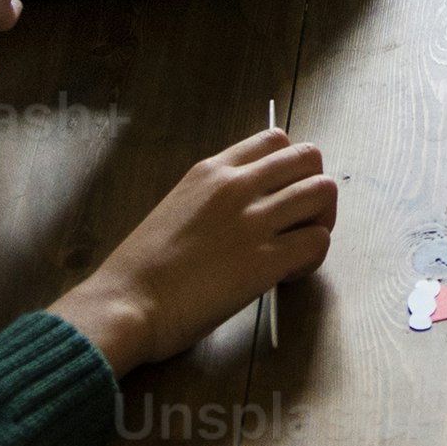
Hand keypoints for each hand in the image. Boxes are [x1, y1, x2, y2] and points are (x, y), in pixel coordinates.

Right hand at [51, 125, 337, 375]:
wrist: (124, 305)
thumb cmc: (141, 270)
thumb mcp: (178, 209)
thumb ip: (216, 199)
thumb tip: (252, 209)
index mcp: (212, 171)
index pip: (276, 140)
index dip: (289, 168)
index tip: (279, 197)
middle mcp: (237, 186)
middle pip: (309, 158)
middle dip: (314, 189)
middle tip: (299, 224)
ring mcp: (253, 222)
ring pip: (322, 194)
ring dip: (320, 221)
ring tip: (297, 250)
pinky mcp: (265, 261)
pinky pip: (317, 242)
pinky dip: (313, 258)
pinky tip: (289, 277)